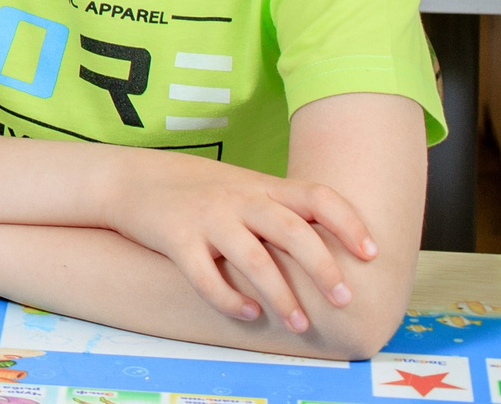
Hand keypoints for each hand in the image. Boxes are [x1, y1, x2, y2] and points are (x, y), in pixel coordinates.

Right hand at [105, 153, 376, 331]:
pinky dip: (229, 299)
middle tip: (346, 299)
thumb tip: (332, 245)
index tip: (371, 253)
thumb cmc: (196, 191)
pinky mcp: (176, 239)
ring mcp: (207, 218)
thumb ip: (279, 209)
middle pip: (291, 231)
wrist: (129, 179)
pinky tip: (247, 314)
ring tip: (300, 322)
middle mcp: (238, 199)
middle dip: (323, 268)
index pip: (316, 195)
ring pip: (253, 259)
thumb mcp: (241, 188)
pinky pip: (206, 276)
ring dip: (282, 295)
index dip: (348, 222)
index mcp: (261, 186)